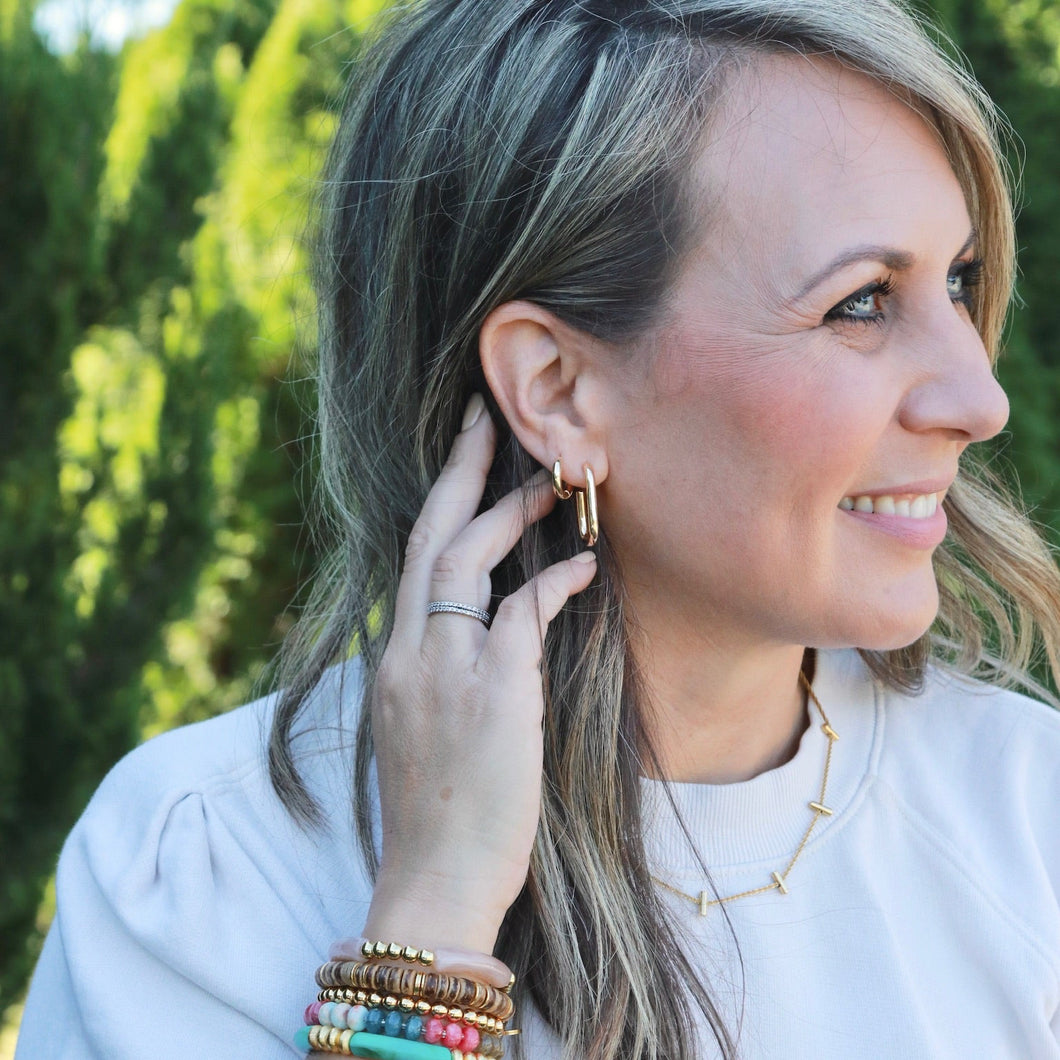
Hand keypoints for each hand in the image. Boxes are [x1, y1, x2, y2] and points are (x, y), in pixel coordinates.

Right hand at [362, 394, 596, 952]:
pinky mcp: (491, 692)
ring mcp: (444, 670)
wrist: (435, 881)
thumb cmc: (437, 817)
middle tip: (486, 419)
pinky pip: (521, 612)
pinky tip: (582, 565)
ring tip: (551, 480)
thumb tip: (485, 643)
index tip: (460, 465)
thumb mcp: (422, 734)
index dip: (437, 507)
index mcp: (392, 663)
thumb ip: (440, 678)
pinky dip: (553, 581)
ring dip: (510, 513)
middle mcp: (409, 654)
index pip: (413, 564)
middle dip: (458, 472)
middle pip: (429, 539)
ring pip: (467, 560)